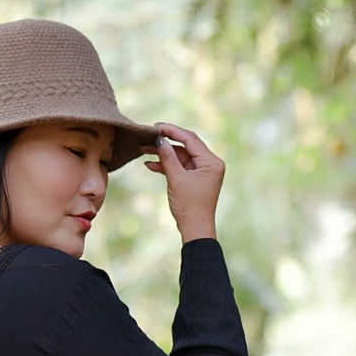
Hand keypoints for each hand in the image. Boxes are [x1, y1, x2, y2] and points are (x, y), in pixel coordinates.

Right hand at [142, 123, 223, 242]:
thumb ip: (167, 157)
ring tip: (143, 150)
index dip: (172, 131)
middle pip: (186, 146)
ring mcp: (203, 171)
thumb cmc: (189, 206)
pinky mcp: (195, 178)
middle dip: (166, 142)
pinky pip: (180, 166)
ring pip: (181, 156)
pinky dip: (167, 165)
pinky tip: (150, 164)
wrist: (194, 229)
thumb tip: (159, 139)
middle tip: (149, 135)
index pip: (191, 139)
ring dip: (163, 154)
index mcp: (212, 162)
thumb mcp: (176, 179)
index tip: (156, 126)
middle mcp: (210, 164)